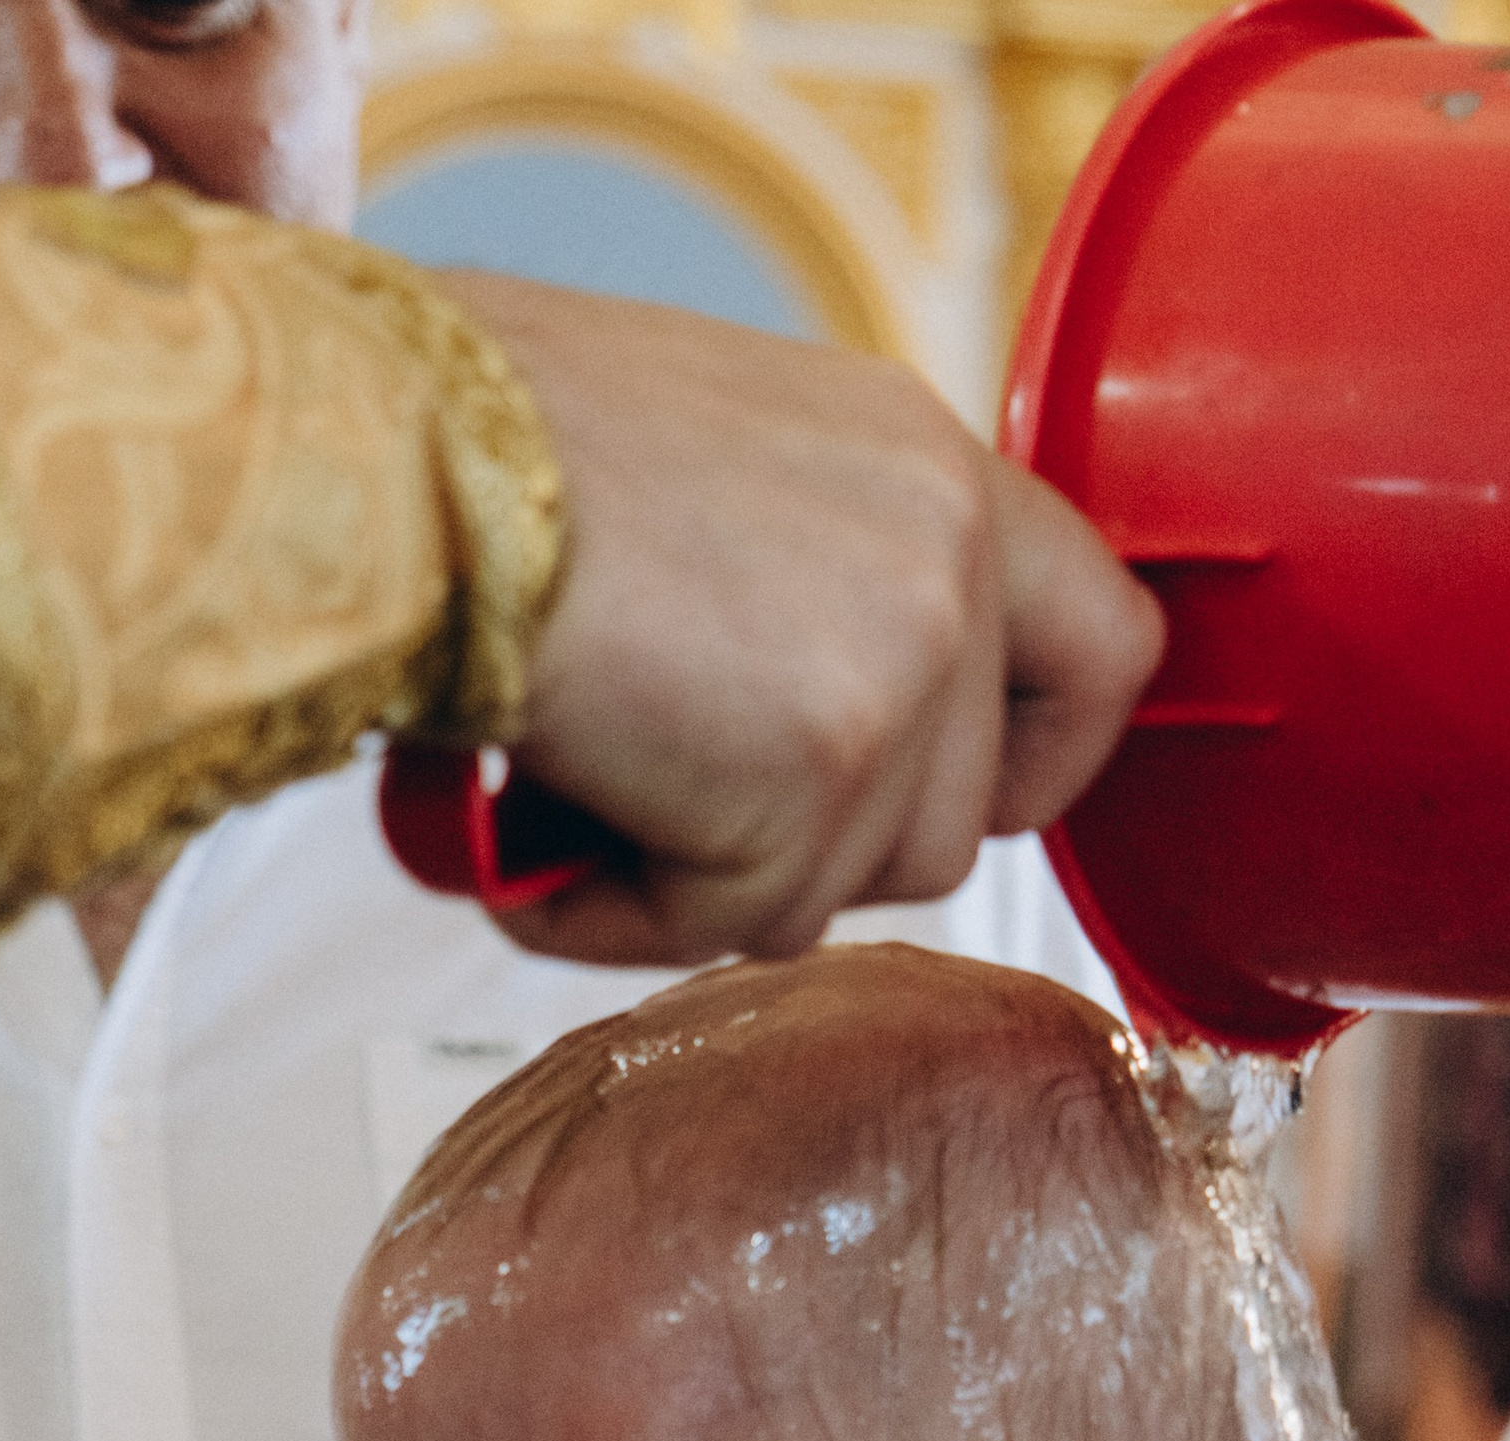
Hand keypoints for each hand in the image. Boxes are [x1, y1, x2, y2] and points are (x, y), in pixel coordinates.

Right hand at [435, 276, 1163, 966]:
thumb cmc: (489, 446)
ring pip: (847, 889)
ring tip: (580, 782)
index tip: (957, 797)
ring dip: (707, 876)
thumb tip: (800, 711)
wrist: (403, 458)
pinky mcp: (817, 780)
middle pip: (957, 821)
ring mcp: (899, 669)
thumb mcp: (721, 464)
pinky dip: (625, 909)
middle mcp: (946, 553)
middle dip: (815, 849)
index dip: (1043, 759)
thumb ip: (817, 576)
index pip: (1106, 646)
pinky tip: (541, 819)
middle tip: (672, 792)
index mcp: (930, 463)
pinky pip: (737, 925)